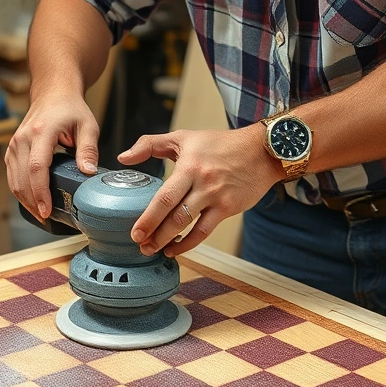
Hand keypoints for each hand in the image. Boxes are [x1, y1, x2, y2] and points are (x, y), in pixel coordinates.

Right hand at [5, 92, 99, 221]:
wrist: (53, 94)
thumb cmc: (71, 109)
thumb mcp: (88, 126)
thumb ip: (89, 150)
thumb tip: (88, 173)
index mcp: (41, 132)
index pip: (37, 168)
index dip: (40, 192)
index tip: (47, 210)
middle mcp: (23, 138)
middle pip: (22, 179)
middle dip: (33, 203)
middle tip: (47, 218)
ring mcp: (14, 144)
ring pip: (14, 180)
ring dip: (25, 200)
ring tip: (41, 214)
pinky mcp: (12, 150)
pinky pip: (12, 176)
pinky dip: (20, 191)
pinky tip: (32, 202)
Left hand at [120, 124, 285, 256]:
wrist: (262, 150)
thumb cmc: (220, 143)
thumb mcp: (184, 137)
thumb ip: (150, 144)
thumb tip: (123, 158)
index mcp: (189, 166)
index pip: (164, 196)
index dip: (148, 217)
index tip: (135, 232)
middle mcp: (203, 183)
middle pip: (174, 214)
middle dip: (154, 233)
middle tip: (139, 245)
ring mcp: (217, 197)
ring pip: (189, 225)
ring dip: (169, 241)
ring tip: (153, 249)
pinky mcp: (228, 208)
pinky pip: (205, 231)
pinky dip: (189, 243)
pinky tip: (175, 249)